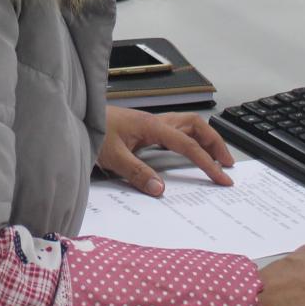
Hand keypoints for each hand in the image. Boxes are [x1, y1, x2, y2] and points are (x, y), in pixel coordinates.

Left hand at [98, 105, 235, 195]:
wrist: (77, 115)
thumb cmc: (93, 130)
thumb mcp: (112, 156)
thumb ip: (136, 172)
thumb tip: (160, 190)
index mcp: (152, 126)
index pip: (188, 144)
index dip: (207, 162)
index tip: (222, 178)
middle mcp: (156, 121)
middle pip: (196, 125)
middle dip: (215, 143)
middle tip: (228, 164)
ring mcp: (151, 123)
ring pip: (188, 125)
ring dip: (205, 140)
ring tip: (216, 159)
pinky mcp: (145, 128)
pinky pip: (176, 131)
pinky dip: (190, 140)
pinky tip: (191, 153)